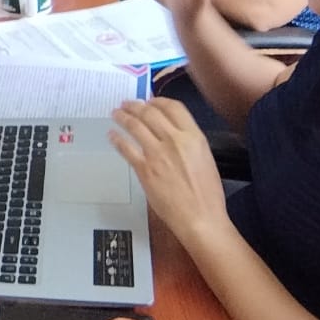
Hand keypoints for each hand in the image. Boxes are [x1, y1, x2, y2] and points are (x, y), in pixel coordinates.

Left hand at [109, 98, 227, 243]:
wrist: (200, 218)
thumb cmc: (207, 193)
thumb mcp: (204, 158)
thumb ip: (188, 141)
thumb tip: (171, 131)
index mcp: (194, 137)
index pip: (173, 107)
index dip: (158, 101)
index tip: (149, 101)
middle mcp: (174, 140)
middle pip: (150, 113)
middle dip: (135, 105)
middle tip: (126, 104)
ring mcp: (157, 154)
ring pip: (135, 126)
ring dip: (122, 116)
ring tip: (116, 113)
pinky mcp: (144, 169)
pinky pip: (126, 148)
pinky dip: (117, 138)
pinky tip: (112, 135)